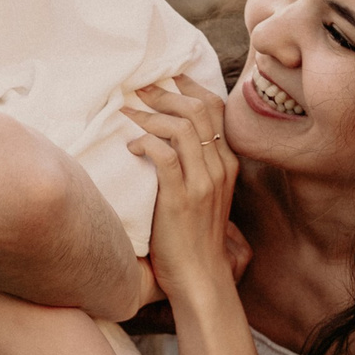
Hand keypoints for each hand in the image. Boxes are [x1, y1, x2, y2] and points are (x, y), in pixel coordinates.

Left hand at [124, 82, 239, 310]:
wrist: (200, 277)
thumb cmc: (192, 237)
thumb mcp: (202, 195)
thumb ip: (193, 167)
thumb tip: (163, 140)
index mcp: (226, 164)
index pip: (215, 109)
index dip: (190, 88)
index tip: (166, 78)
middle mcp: (219, 168)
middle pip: (199, 110)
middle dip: (165, 93)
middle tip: (138, 89)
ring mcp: (202, 182)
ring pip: (182, 128)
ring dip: (151, 115)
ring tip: (129, 113)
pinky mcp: (181, 198)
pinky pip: (164, 156)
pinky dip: (145, 143)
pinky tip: (132, 148)